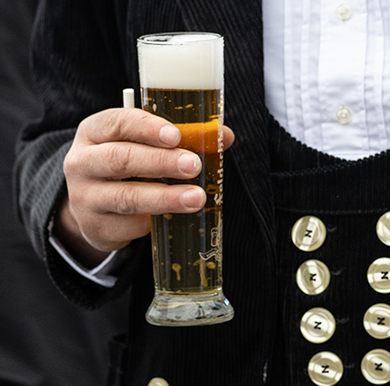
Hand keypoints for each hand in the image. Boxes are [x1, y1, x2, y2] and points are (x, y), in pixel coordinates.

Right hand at [54, 108, 234, 266]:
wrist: (92, 204)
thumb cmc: (128, 166)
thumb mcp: (144, 145)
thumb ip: (182, 138)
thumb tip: (224, 136)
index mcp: (95, 132)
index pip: (117, 122)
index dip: (147, 128)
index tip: (175, 135)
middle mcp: (82, 162)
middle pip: (120, 159)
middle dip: (161, 162)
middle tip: (194, 166)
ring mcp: (84, 196)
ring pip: (126, 197)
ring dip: (165, 198)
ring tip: (196, 198)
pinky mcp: (94, 227)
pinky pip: (128, 225)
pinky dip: (152, 222)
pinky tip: (171, 219)